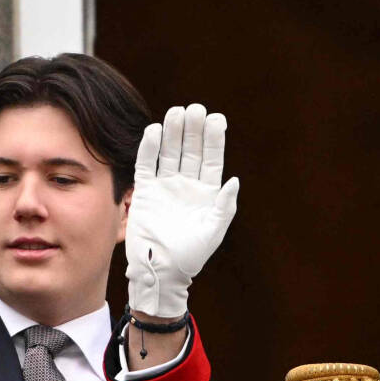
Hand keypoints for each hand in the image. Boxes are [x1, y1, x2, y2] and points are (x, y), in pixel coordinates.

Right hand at [127, 103, 239, 325]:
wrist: (161, 271)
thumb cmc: (191, 256)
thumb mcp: (213, 232)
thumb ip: (225, 207)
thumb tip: (234, 181)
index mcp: (207, 192)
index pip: (212, 159)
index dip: (214, 139)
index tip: (216, 119)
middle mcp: (186, 185)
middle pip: (191, 150)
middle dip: (193, 130)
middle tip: (195, 109)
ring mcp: (165, 186)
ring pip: (169, 153)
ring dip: (173, 133)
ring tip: (176, 113)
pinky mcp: (145, 191)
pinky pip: (147, 165)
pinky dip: (149, 149)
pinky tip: (155, 132)